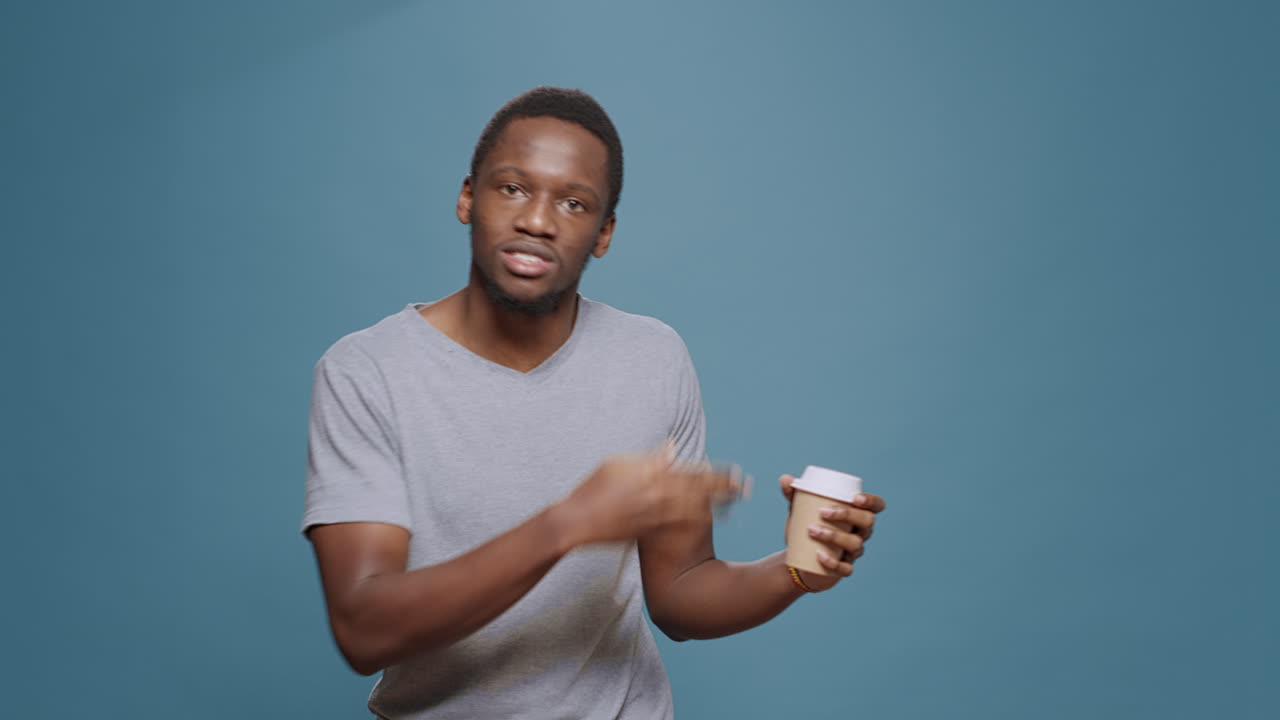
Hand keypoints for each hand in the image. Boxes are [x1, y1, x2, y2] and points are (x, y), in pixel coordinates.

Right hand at [557, 446, 740, 546]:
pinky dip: (695, 522)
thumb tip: (673, 447)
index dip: (715, 474)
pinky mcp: (648, 531)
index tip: (734, 472)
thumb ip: (650, 458)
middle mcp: (656, 494)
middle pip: (699, 491)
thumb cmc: (592, 488)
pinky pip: (677, 527)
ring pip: (693, 510)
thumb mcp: (618, 464)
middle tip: (746, 488)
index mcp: (650, 474)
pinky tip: (709, 521)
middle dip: (724, 489)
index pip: (691, 472)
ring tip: (735, 505)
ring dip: (715, 507)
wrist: (576, 522)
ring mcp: (653, 515)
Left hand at [780, 473, 886, 590]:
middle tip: (822, 512)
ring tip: (811, 530)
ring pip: (855, 544)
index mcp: (857, 515)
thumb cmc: (806, 527)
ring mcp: (854, 552)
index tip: (854, 498)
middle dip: (847, 515)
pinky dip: (833, 562)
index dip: (871, 501)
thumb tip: (785, 478)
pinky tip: (819, 555)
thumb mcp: (799, 510)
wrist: (799, 558)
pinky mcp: (844, 569)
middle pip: (867, 522)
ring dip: (834, 536)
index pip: (876, 506)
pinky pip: (846, 568)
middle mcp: (861, 533)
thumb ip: (793, 494)